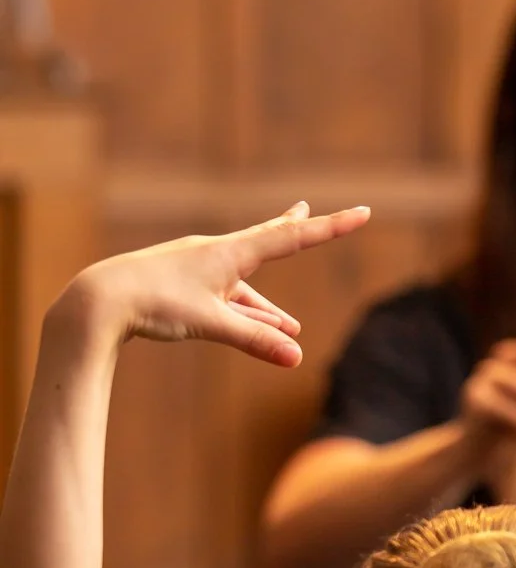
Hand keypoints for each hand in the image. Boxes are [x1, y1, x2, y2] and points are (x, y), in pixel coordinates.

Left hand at [48, 201, 370, 365]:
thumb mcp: (212, 324)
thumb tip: (296, 358)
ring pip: (243, 286)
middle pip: (265, 240)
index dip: (331, 228)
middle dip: (292, 231)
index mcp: (229, 252)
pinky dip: (242, 315)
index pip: (292, 238)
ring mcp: (197, 270)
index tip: (363, 213)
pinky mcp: (182, 288)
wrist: (100, 300)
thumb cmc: (154, 303)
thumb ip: (256, 341)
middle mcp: (216, 254)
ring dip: (266, 307)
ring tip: (288, 327)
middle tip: (308, 209)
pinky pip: (223, 300)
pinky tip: (251, 332)